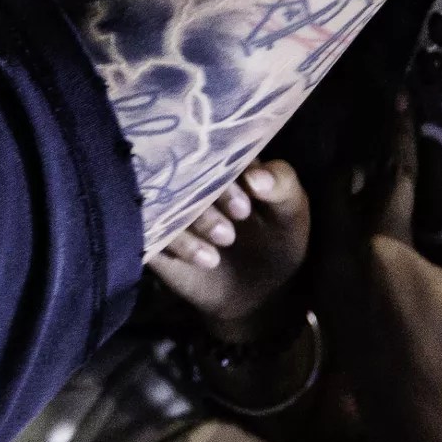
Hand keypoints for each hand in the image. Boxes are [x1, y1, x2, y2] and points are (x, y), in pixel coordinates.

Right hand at [149, 156, 311, 332]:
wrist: (259, 294)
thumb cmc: (279, 241)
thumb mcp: (291, 211)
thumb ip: (282, 184)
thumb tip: (255, 176)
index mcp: (225, 160)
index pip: (215, 148)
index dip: (226, 172)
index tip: (246, 206)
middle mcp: (193, 177)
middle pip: (185, 172)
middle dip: (208, 202)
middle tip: (232, 229)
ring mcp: (171, 204)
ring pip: (165, 198)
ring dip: (194, 223)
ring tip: (219, 250)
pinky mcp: (156, 233)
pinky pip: (150, 228)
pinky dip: (176, 243)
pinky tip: (204, 260)